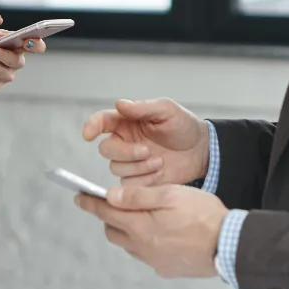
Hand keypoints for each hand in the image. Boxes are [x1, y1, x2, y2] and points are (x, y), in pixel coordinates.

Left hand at [75, 184, 226, 277]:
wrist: (230, 245)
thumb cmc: (204, 215)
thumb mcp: (171, 194)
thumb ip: (138, 195)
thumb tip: (111, 196)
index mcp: (141, 227)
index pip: (106, 213)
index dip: (90, 203)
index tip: (78, 196)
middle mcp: (143, 248)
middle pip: (114, 231)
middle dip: (109, 216)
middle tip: (114, 202)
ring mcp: (155, 261)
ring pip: (129, 244)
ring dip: (127, 230)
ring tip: (141, 215)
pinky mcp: (167, 269)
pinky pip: (146, 254)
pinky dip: (144, 241)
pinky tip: (159, 231)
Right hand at [82, 98, 208, 186]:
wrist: (200, 151)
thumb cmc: (183, 127)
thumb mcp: (167, 110)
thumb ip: (143, 107)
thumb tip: (120, 103)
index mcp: (126, 121)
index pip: (101, 121)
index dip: (91, 126)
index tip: (88, 134)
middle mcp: (124, 141)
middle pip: (106, 150)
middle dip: (125, 152)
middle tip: (147, 150)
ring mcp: (129, 162)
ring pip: (116, 168)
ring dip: (139, 167)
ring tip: (160, 161)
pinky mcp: (137, 180)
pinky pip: (129, 185)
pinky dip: (145, 180)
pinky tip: (160, 173)